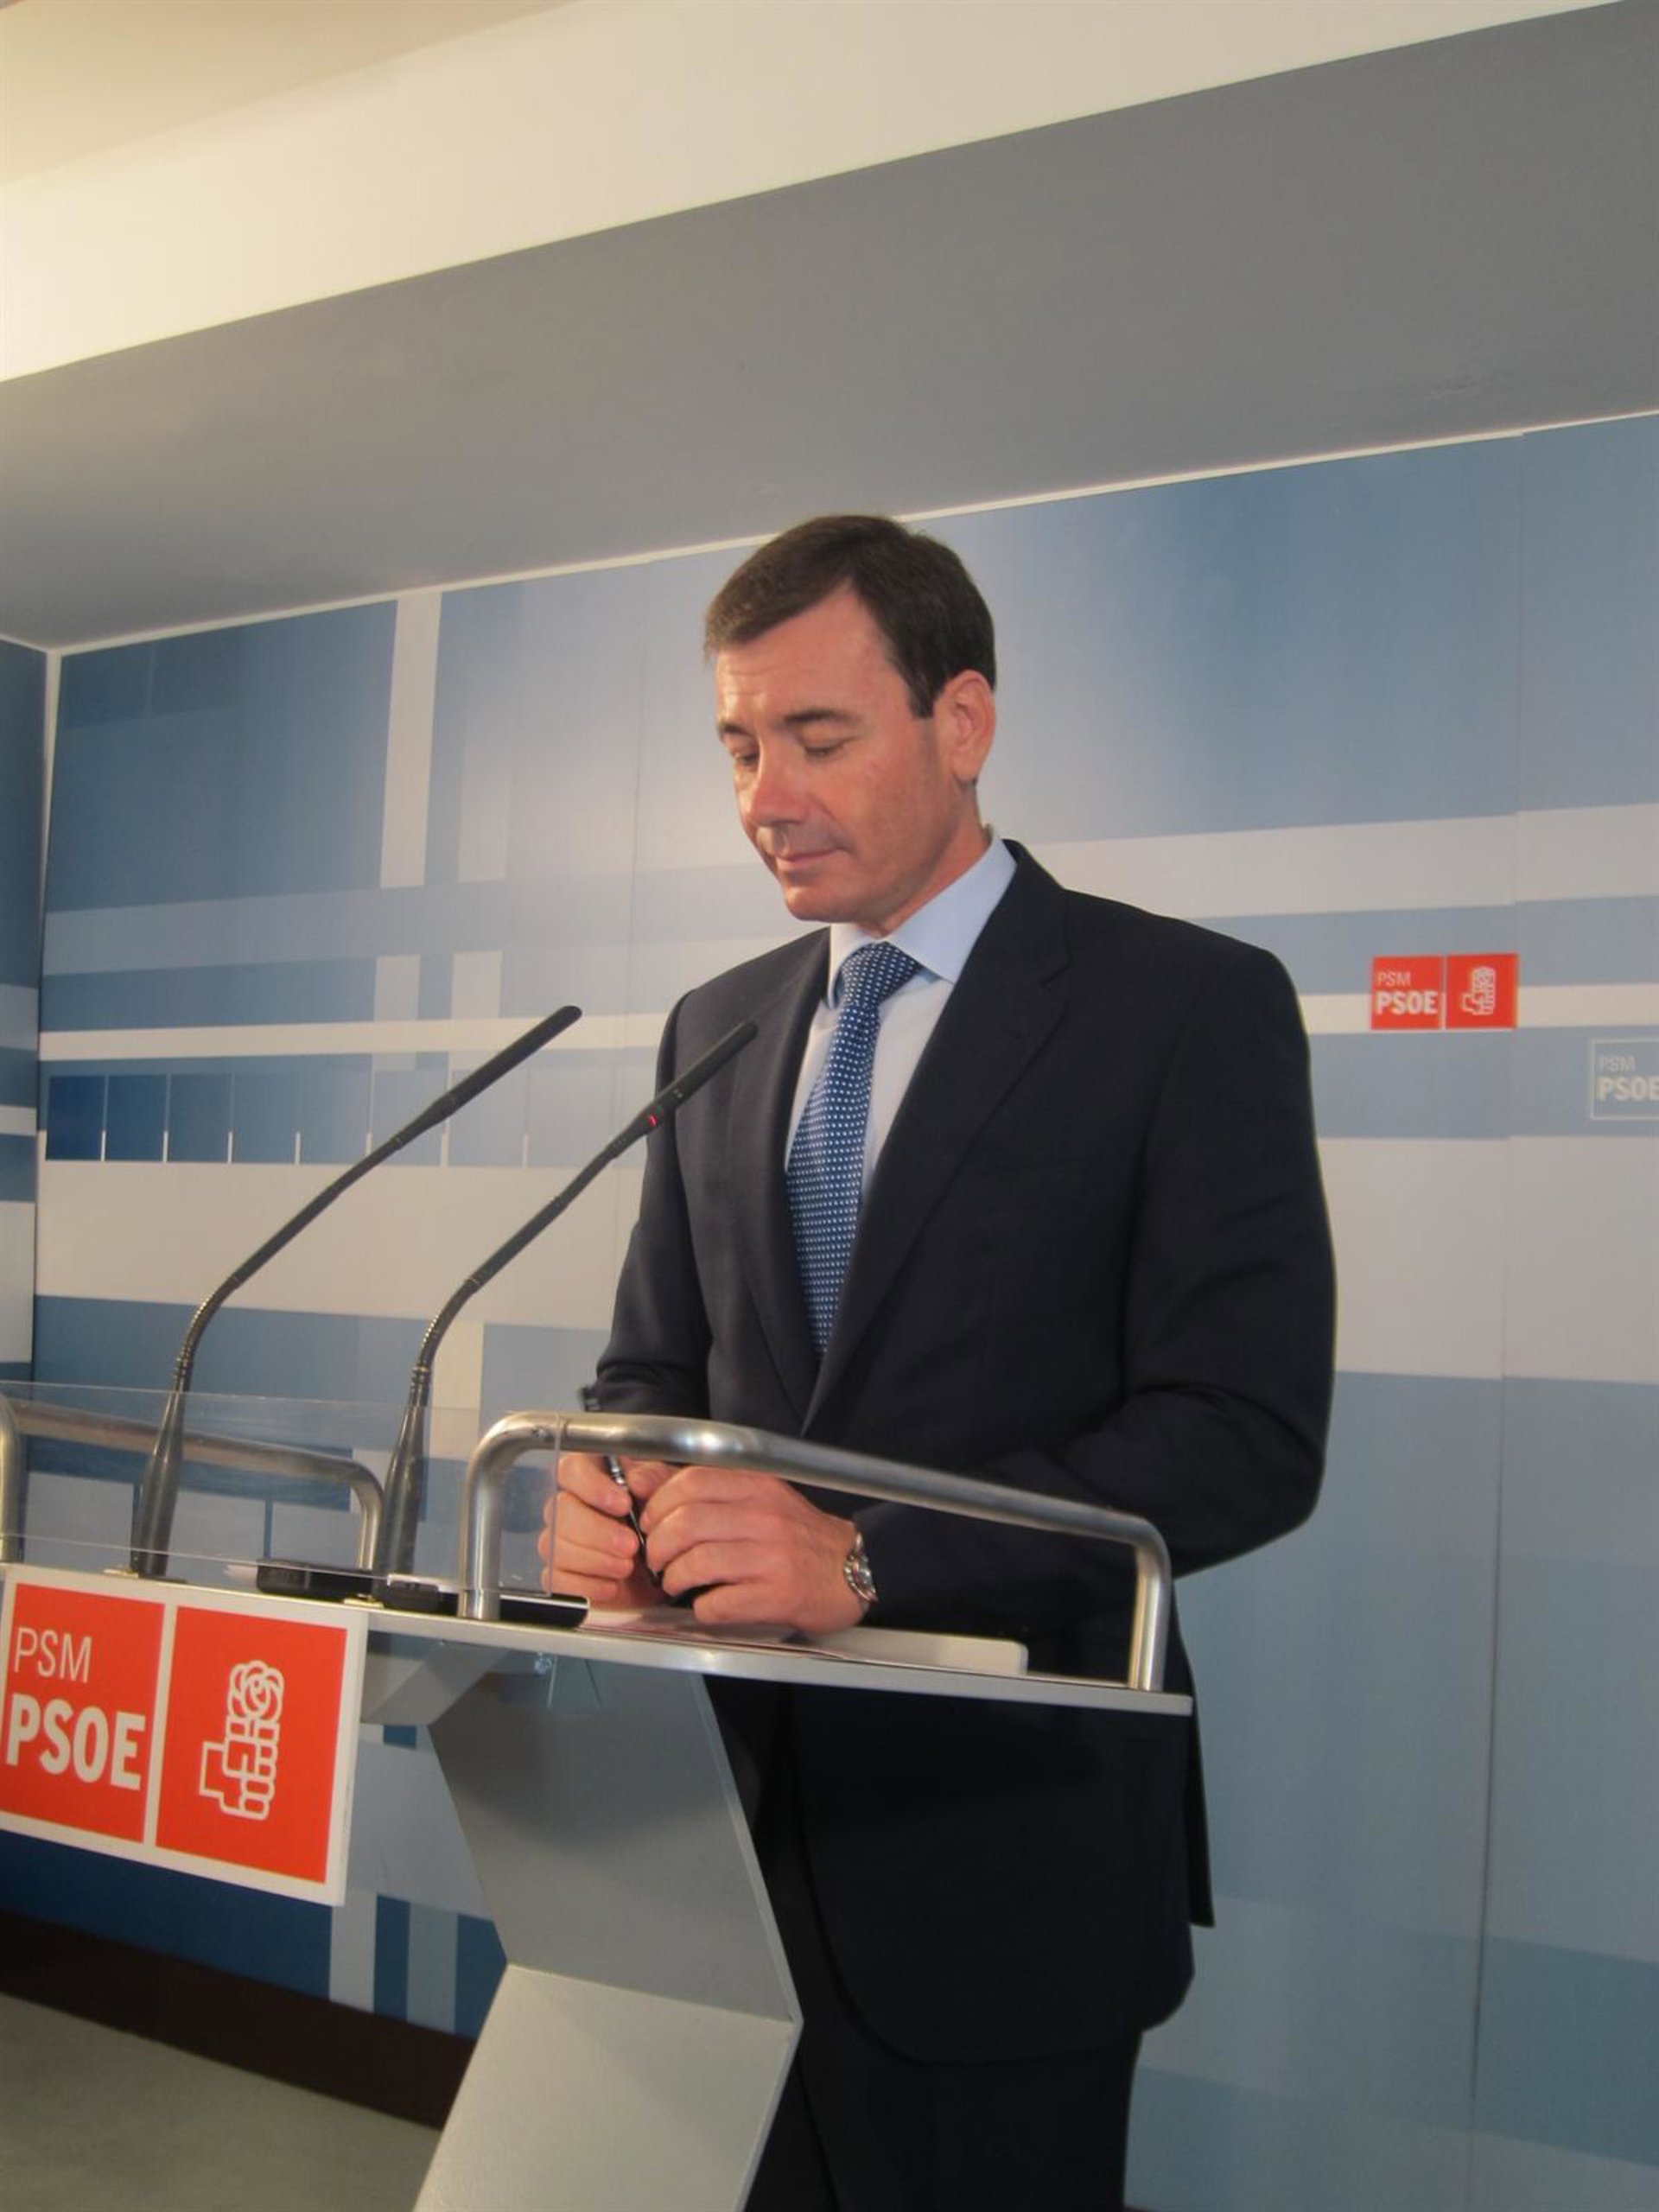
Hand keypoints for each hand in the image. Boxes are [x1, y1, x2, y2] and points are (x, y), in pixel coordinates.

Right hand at [540, 1452, 675, 1608]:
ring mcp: (557, 1540)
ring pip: (555, 1545)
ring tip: (626, 1566)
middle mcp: (567, 1505)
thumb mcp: (663, 1494)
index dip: (593, 1486)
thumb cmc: (655, 1524)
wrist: (657, 1569)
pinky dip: (587, 1585)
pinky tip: (612, 1585)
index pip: (571, 1469)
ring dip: (595, 1560)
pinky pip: (557, 1578)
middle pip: (560, 1509)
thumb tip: (638, 1481)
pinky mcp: (557, 1573)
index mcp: (590, 1477)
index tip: (623, 1504)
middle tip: (630, 1545)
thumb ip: (653, 1480)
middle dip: (598, 1531)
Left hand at [640, 1464, 865, 1635]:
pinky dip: (700, 1607)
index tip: (650, 1522)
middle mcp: (764, 1516)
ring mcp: (771, 1558)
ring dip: (672, 1578)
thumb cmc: (796, 1534)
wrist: (850, 1568)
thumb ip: (702, 1486)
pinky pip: (719, 1603)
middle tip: (655, 1558)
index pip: (691, 1482)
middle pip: (686, 1523)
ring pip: (696, 1563)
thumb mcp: (756, 1495)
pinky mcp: (776, 1596)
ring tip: (673, 1582)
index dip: (658, 1503)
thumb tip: (642, 1478)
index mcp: (757, 1485)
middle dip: (657, 1545)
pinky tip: (704, 1604)